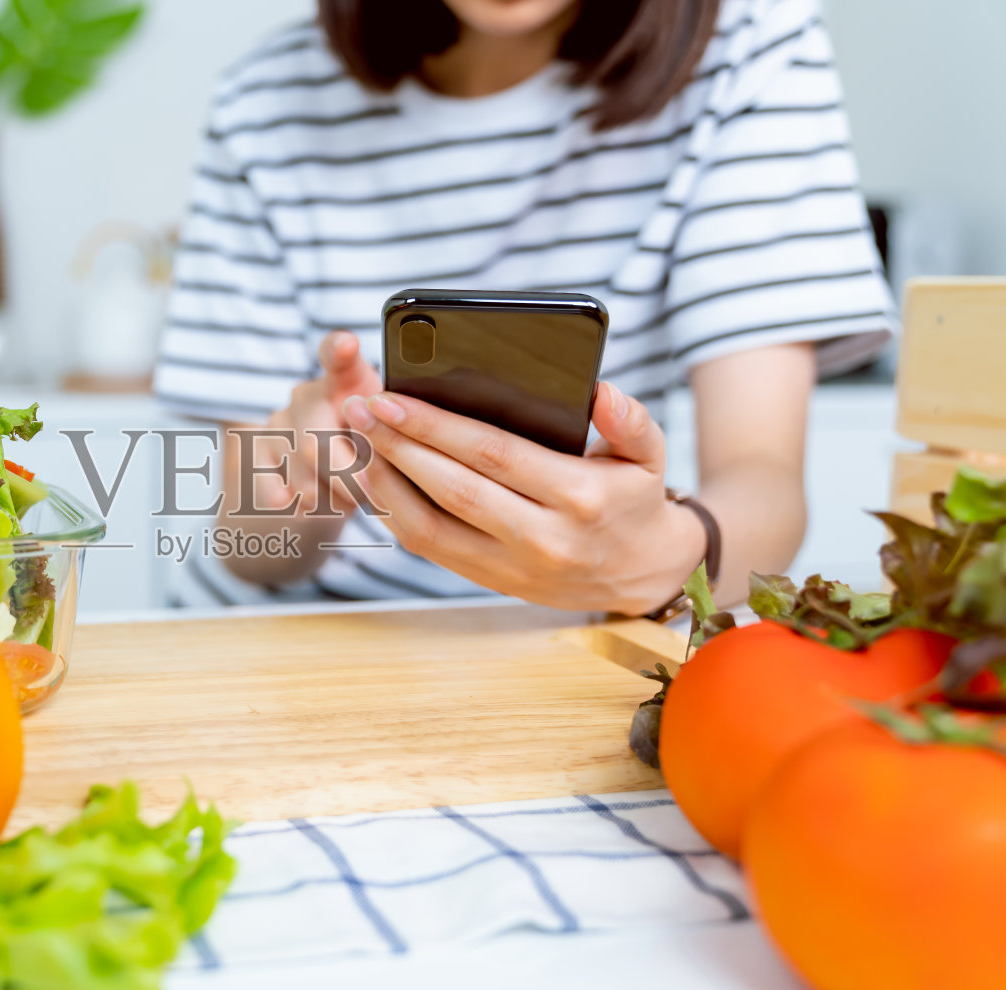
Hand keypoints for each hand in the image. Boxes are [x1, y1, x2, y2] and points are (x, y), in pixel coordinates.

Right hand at [252, 331, 380, 515]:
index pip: (337, 357)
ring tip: (345, 496)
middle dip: (344, 476)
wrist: (327, 483)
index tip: (347, 345)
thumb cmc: (370, 453)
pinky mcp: (256, 451)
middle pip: (315, 439)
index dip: (340, 350)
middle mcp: (306, 395)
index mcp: (346, 382)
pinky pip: (272, 486)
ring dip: (328, 496)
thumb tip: (385, 457)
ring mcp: (277, 422)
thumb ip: (385, 440)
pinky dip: (295, 504)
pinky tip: (305, 504)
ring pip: (299, 472)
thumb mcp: (387, 440)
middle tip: (367, 493)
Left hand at [341, 383, 706, 613]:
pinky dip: (395, 514)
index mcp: (578, 497)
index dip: (436, 426)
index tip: (392, 398)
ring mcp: (511, 566)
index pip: (493, 454)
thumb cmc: (633, 498)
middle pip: (452, 487)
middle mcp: (541, 537)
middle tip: (359, 410)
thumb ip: (630, 420)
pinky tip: (376, 479)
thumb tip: (601, 392)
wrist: (641, 572)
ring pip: (430, 526)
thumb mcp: (648, 454)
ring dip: (385, 483)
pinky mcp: (490, 580)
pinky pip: (430, 548)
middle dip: (398, 446)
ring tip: (356, 442)